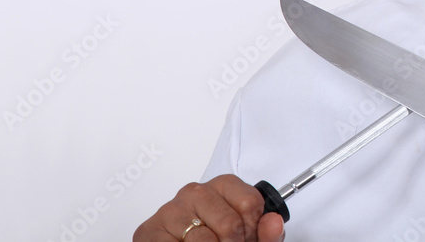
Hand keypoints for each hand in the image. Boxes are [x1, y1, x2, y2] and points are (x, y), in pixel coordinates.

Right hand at [133, 175, 284, 241]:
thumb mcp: (247, 238)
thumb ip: (266, 234)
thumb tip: (274, 222)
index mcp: (221, 187)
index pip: (251, 202)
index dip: (255, 228)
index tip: (249, 237)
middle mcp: (194, 192)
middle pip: (231, 224)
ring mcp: (171, 210)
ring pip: (206, 241)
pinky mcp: (150, 230)